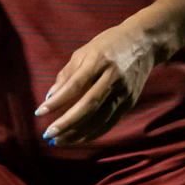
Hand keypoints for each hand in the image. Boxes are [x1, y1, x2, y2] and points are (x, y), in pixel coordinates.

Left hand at [36, 20, 171, 145]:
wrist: (144, 42)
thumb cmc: (108, 44)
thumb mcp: (85, 51)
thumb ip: (67, 73)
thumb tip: (50, 96)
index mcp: (98, 61)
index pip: (74, 85)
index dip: (56, 101)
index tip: (39, 112)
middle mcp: (112, 77)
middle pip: (88, 106)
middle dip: (66, 123)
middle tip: (48, 134)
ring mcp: (123, 92)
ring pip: (100, 118)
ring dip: (77, 133)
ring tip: (58, 141)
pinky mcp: (130, 102)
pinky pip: (110, 122)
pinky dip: (93, 133)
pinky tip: (78, 138)